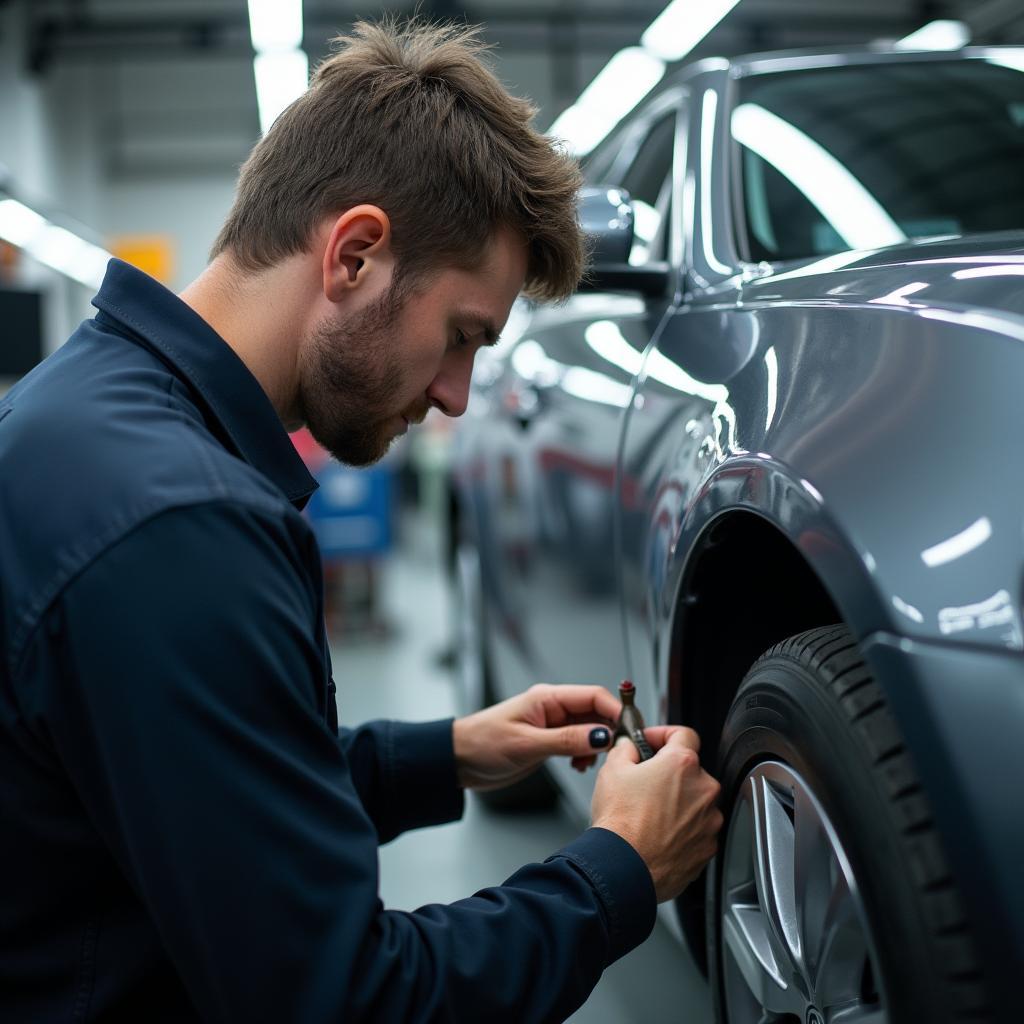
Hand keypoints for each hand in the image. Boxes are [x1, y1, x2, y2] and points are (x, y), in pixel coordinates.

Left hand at [452, 684, 619, 790]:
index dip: (616, 711)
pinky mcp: (548, 741)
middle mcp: (552, 708)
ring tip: (589, 763)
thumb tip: (602, 736)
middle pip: (595, 712)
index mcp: (548, 698)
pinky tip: (578, 766)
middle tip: (617, 753)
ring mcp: (551, 724)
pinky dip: (584, 754)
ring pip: (589, 729)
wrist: (459, 760)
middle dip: (609, 731)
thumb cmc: (483, 744)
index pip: (594, 696)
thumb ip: (566, 740)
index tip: (630, 730)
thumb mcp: (527, 744)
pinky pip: (578, 742)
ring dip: (596, 746)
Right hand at [591, 725, 722, 902]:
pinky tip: (658, 833)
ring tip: (650, 813)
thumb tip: (629, 746)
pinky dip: (683, 828)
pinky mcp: (708, 847)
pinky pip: (698, 829)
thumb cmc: (620, 823)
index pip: (683, 734)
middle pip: (690, 769)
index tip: (652, 743)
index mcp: (682, 764)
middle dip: (668, 773)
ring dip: (678, 801)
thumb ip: (625, 748)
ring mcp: (709, 820)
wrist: (623, 869)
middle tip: (644, 782)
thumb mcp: (612, 770)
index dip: (664, 734)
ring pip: (696, 801)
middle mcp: (704, 789)